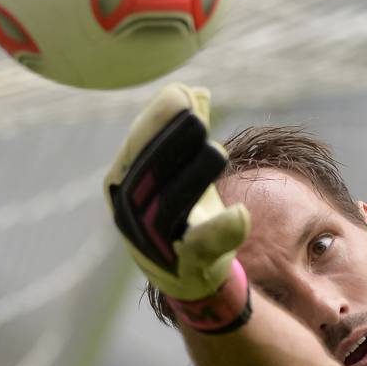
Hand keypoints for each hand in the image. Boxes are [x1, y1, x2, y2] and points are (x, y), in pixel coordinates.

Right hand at [104, 82, 250, 331]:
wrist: (190, 276)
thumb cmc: (183, 214)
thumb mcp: (184, 172)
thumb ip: (188, 135)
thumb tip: (195, 88)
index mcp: (124, 186)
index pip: (137, 148)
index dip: (157, 121)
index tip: (180, 94)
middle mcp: (132, 214)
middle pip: (149, 175)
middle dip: (171, 143)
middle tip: (196, 116)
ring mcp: (156, 243)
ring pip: (171, 208)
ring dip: (193, 178)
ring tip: (218, 150)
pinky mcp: (187, 268)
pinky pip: (200, 248)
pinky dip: (220, 231)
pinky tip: (241, 214)